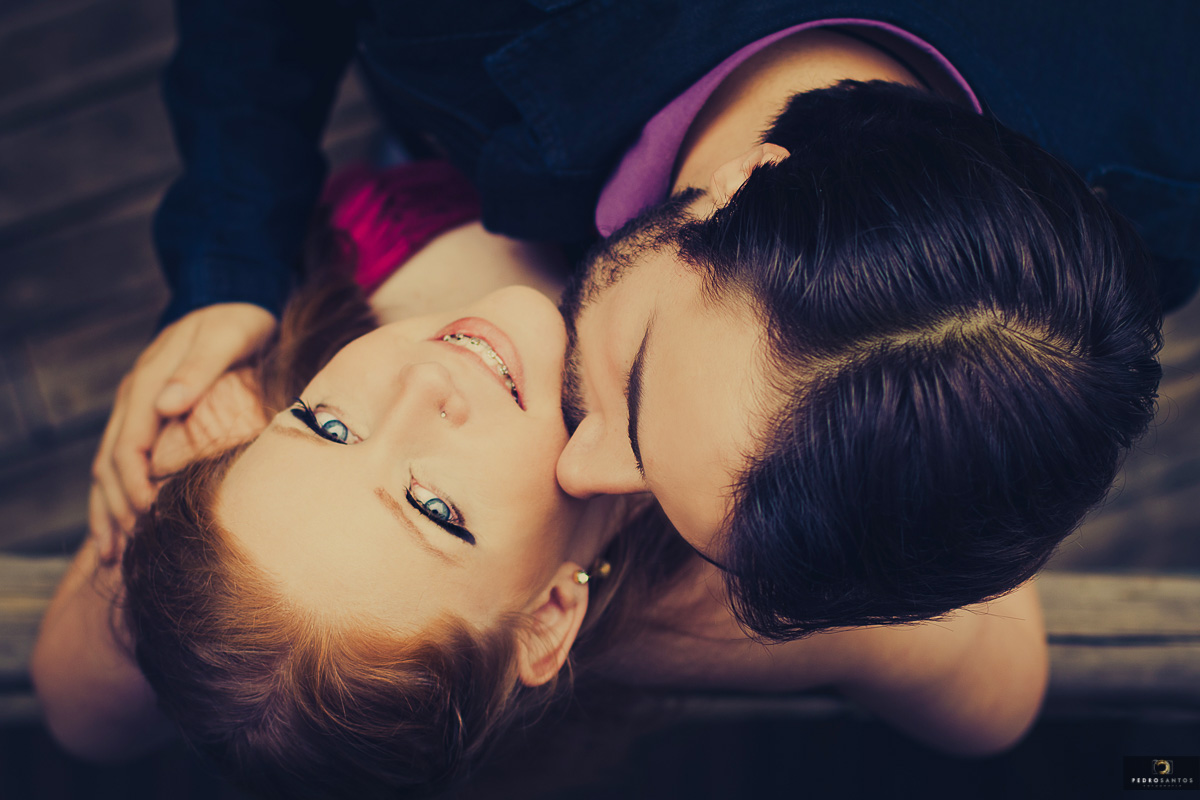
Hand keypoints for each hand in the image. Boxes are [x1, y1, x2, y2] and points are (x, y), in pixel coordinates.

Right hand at [89, 303, 274, 562]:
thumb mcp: (227, 335)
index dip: (134, 481)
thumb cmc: (239, 323)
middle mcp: (136, 397)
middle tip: (125, 551)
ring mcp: (137, 408)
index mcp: (150, 381)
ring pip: (108, 466)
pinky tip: (121, 527)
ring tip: (112, 553)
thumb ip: (199, 368)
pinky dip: (117, 495)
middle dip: (115, 508)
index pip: (130, 442)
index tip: (145, 515)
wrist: (236, 301)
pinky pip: (122, 461)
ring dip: (107, 509)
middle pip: (110, 461)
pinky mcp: (147, 417)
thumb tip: (166, 405)